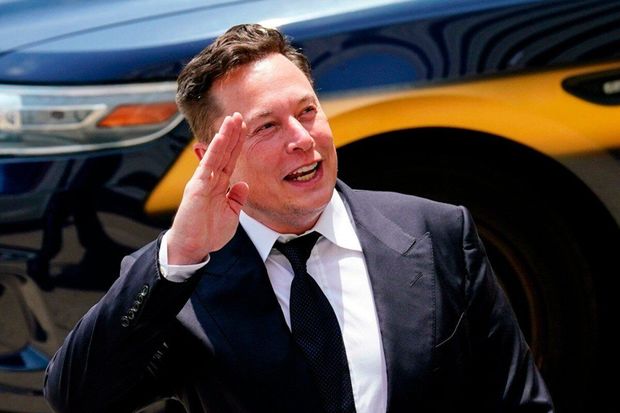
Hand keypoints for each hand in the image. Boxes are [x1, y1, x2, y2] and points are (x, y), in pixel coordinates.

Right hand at [166, 112, 248, 263]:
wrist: (193, 247)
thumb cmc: (208, 233)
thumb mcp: (231, 214)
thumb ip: (237, 198)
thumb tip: (243, 185)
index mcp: (219, 185)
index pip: (230, 160)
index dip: (237, 144)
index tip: (245, 128)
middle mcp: (210, 179)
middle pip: (224, 152)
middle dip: (232, 134)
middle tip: (239, 115)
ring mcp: (203, 181)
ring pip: (216, 153)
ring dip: (225, 135)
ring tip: (232, 119)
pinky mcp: (197, 186)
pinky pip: (208, 164)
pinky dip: (215, 150)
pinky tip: (221, 137)